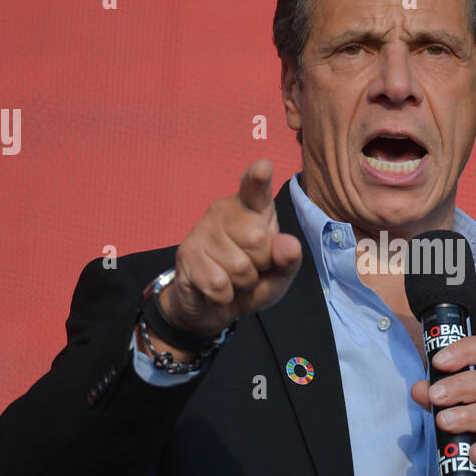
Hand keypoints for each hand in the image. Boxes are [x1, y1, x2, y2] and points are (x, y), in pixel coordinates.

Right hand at [160, 159, 302, 338]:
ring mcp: (202, 230)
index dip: (258, 178)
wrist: (211, 307)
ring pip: (239, 266)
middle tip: (250, 268)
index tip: (263, 167)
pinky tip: (216, 290)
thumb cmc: (250, 282)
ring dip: (242, 284)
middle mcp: (225, 211)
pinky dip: (224, 297)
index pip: (255, 189)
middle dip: (260, 264)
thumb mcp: (278, 276)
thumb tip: (289, 245)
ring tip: (233, 280)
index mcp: (252, 209)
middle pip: (258, 239)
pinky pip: (219, 284)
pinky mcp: (187, 254)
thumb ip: (288, 261)